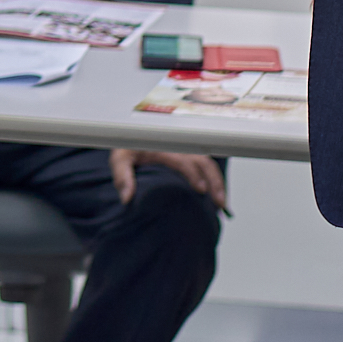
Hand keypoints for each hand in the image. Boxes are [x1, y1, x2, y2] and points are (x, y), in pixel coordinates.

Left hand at [111, 149, 227, 213]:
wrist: (131, 137)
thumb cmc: (128, 148)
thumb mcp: (120, 159)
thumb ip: (122, 176)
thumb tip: (127, 198)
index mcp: (164, 148)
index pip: (183, 161)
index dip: (194, 174)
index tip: (201, 190)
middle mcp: (179, 149)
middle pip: (204, 162)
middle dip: (215, 181)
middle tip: (219, 202)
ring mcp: (187, 153)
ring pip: (209, 166)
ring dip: (218, 183)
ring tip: (222, 204)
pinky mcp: (190, 159)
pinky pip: (208, 168)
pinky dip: (216, 183)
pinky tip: (218, 199)